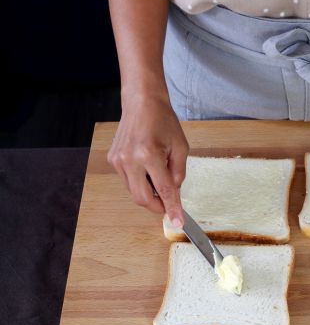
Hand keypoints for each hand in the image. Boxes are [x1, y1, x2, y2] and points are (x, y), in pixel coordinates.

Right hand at [107, 92, 188, 225]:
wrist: (142, 103)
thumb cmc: (163, 121)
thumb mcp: (180, 147)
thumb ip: (178, 173)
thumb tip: (174, 194)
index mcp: (149, 155)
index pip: (163, 190)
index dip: (172, 208)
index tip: (178, 221)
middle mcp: (130, 160)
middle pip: (142, 198)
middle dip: (158, 206)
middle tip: (169, 204)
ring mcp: (118, 160)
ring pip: (134, 191)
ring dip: (149, 192)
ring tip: (159, 175)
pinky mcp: (113, 160)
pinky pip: (128, 181)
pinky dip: (141, 181)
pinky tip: (148, 168)